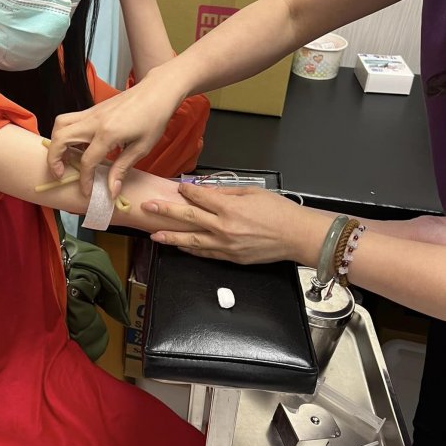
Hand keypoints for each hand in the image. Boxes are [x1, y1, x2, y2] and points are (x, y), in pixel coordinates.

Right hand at [47, 68, 182, 195]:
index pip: (87, 161)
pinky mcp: (93, 109)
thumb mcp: (142, 148)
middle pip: (61, 138)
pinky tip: (77, 146)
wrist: (157, 91)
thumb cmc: (154, 119)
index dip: (84, 180)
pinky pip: (70, 120)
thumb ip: (122, 168)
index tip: (86, 192)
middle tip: (60, 173)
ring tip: (64, 159)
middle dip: (54, 159)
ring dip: (56, 142)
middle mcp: (94, 121)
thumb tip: (111, 191)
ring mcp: (91, 112)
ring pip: (60, 124)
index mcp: (108, 133)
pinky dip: (66, 134)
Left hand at [141, 184, 330, 264]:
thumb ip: (226, 192)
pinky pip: (205, 253)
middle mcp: (223, 227)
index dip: (186, 192)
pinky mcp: (231, 257)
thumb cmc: (280, 212)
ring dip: (171, 238)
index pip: (199, 198)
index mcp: (229, 208)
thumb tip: (206, 191)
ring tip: (155, 236)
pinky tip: (180, 246)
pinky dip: (191, 249)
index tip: (176, 188)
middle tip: (149, 208)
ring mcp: (226, 245)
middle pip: (188, 218)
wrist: (296, 236)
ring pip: (192, 241)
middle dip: (166, 212)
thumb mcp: (253, 193)